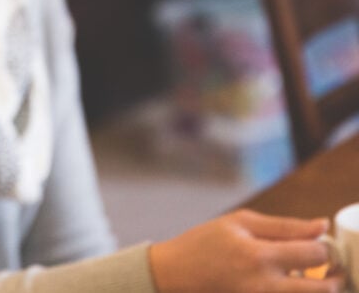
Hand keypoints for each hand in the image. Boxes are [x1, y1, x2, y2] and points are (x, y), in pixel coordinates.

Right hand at [148, 209, 343, 292]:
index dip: (327, 247)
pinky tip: (290, 286)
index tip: (322, 245)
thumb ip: (283, 226)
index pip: (316, 254)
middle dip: (335, 277)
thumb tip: (322, 226)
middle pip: (326, 290)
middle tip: (332, 269)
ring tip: (315, 281)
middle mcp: (265, 287)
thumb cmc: (203, 245)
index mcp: (259, 256)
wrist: (172, 276)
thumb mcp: (238, 223)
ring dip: (321, 291)